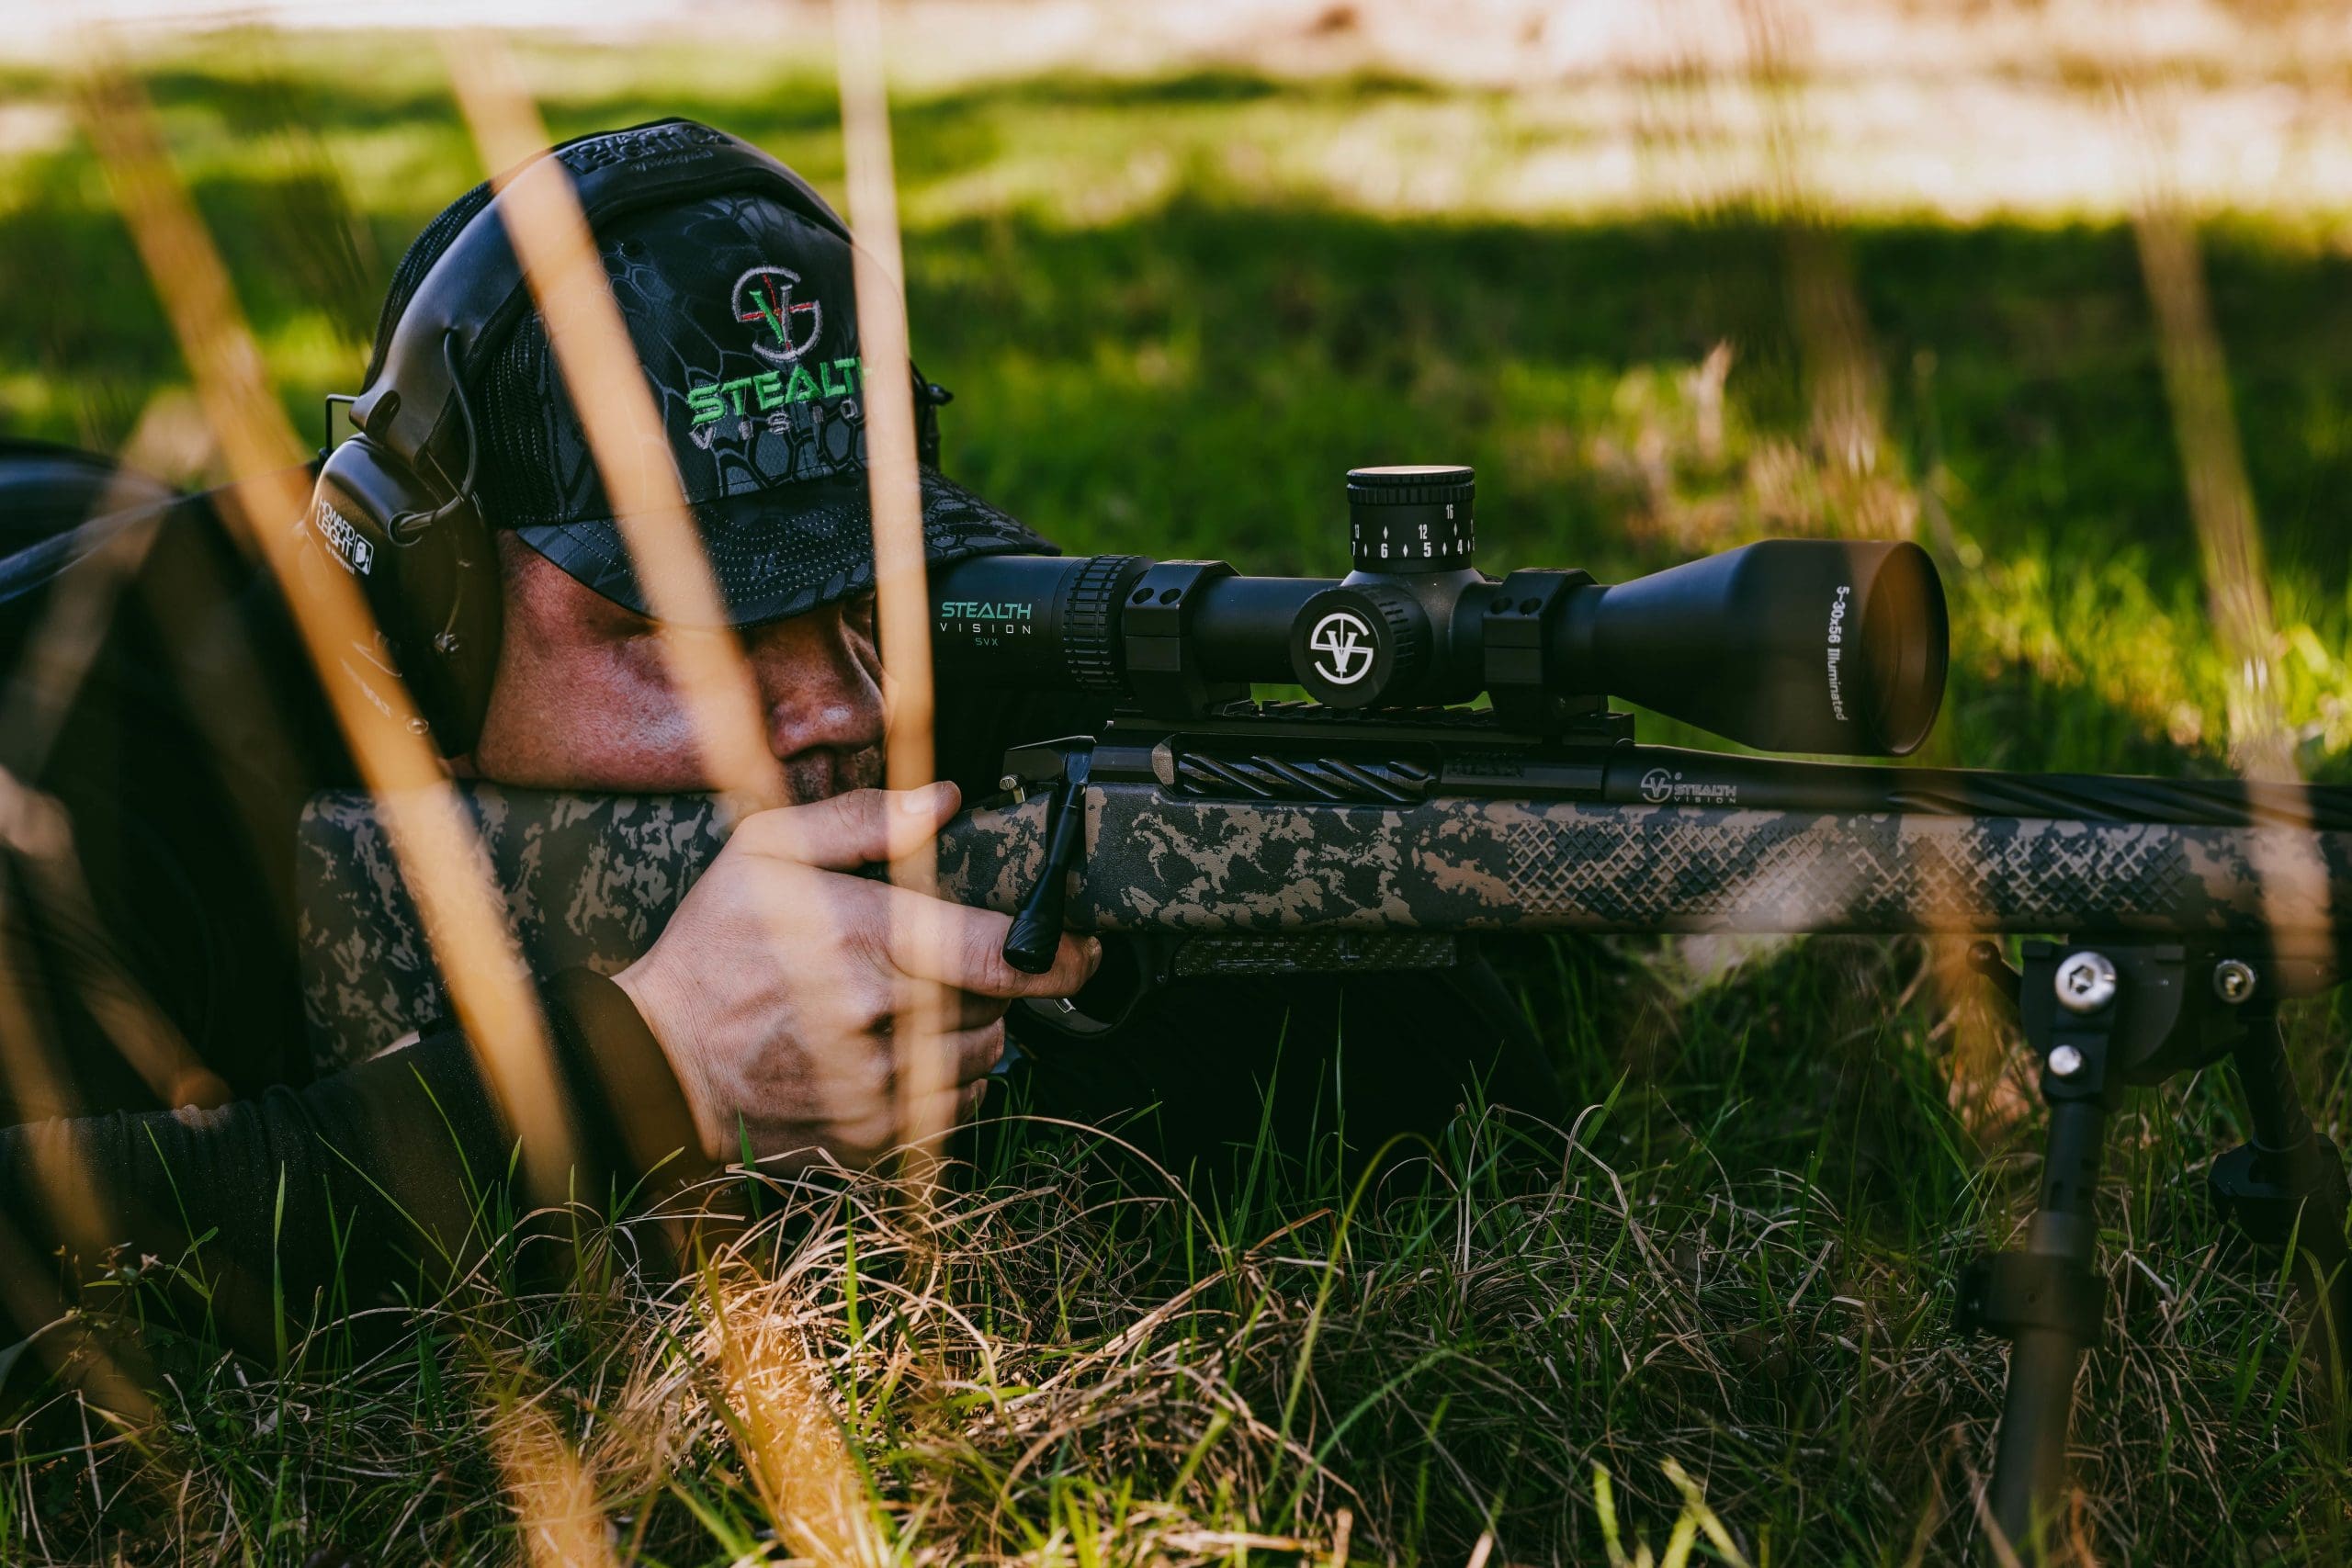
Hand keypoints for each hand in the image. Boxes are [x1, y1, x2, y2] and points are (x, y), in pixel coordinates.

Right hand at [611, 782, 1098, 1166]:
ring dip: (969, 1030)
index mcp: (863, 941)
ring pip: (983, 1057)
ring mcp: (877, 1087)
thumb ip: (862, 821)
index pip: (998, 953)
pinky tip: (894, 1052)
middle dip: (990, 981)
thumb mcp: (767, 852)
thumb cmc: (714, 949)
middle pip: (999, 1005)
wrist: (662, 1060)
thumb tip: (943, 801)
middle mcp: (879, 1019)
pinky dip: (944, 1080)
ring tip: (907, 1006)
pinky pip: (952, 1107)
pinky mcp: (871, 1137)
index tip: (1083, 947)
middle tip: (939, 963)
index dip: (1058, 953)